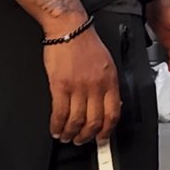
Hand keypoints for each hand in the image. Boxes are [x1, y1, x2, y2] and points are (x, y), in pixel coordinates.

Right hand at [45, 27, 121, 144]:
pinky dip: (57, 125)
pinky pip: (59, 113)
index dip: (107, 131)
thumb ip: (108, 85)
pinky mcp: (59, 85)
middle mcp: (96, 86)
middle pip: (94, 121)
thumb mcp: (107, 64)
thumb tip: (108, 106)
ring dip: (70, 133)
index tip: (102, 139)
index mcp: (110, 81)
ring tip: (66, 137)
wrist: (69, 28)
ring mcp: (77, 87)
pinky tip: (55, 129)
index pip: (113, 114)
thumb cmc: (86, 44)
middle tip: (81, 141)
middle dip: (87, 136)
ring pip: (76, 120)